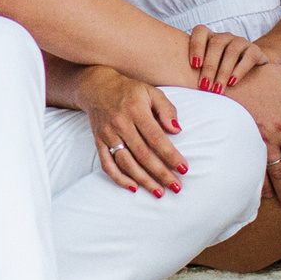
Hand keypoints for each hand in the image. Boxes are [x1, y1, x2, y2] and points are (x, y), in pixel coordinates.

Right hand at [73, 66, 188, 195]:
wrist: (97, 87)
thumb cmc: (130, 91)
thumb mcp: (152, 92)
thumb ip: (167, 110)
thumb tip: (177, 131)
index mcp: (136, 111)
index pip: (157, 138)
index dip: (171, 156)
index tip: (184, 169)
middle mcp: (121, 124)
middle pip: (143, 155)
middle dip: (161, 173)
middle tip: (176, 187)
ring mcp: (108, 134)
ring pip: (126, 163)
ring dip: (144, 180)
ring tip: (159, 192)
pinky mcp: (99, 142)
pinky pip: (107, 164)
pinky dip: (119, 178)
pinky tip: (133, 187)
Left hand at [186, 24, 270, 90]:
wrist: (249, 71)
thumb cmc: (217, 73)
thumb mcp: (204, 70)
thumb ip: (191, 71)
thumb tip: (173, 81)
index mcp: (210, 37)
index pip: (200, 31)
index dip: (196, 46)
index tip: (194, 65)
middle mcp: (225, 37)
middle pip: (216, 44)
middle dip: (209, 67)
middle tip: (204, 87)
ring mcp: (241, 42)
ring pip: (232, 51)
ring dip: (223, 72)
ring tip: (217, 90)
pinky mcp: (255, 50)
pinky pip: (249, 57)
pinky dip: (239, 70)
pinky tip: (232, 83)